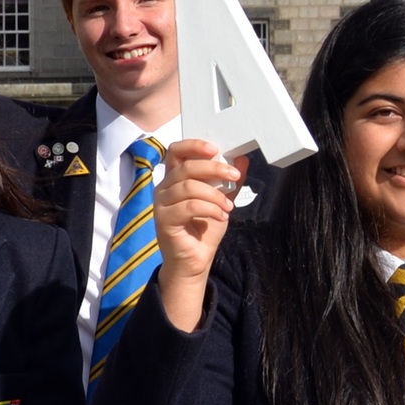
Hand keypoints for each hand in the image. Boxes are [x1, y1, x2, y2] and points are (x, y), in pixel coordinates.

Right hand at [151, 139, 241, 331]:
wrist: (196, 259)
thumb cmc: (205, 229)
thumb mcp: (223, 200)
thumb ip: (231, 181)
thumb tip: (242, 159)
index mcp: (175, 178)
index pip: (176, 151)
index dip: (194, 146)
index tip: (215, 149)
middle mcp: (164, 188)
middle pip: (186, 166)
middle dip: (214, 168)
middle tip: (234, 176)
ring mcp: (161, 204)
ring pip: (188, 186)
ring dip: (215, 194)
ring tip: (228, 207)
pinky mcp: (163, 220)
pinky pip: (188, 207)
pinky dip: (209, 209)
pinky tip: (220, 216)